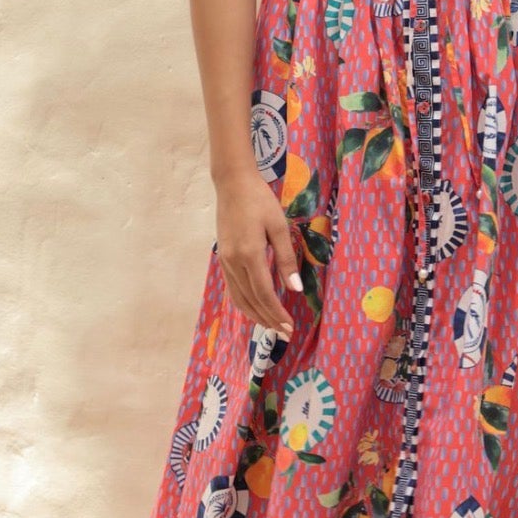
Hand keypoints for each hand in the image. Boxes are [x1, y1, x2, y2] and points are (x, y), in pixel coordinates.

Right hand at [214, 168, 303, 336]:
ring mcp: (225, 261)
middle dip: (268, 319)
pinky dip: (244, 303)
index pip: (264, 293)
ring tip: (271, 326)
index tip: (289, 327)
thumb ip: (286, 259)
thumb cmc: (260, 201)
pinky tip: (255, 308)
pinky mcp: (223, 258)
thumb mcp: (279, 227)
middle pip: (251, 300)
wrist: (232, 184)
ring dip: (255, 315)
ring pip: (239, 298)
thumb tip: (294, 289)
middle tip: (284, 333)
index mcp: (249, 254)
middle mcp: (233, 262)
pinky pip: (232, 289)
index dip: (277, 313)